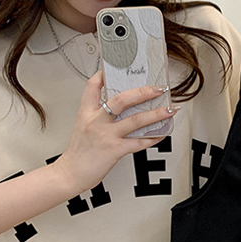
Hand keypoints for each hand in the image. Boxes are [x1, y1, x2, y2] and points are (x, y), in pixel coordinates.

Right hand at [53, 69, 178, 193]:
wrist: (70, 173)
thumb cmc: (78, 152)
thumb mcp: (83, 126)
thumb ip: (98, 116)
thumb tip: (119, 110)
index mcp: (86, 113)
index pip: (92, 86)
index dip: (103, 74)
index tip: (116, 68)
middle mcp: (96, 121)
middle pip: (122, 99)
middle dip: (143, 92)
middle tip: (157, 88)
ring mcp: (106, 135)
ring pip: (135, 120)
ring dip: (156, 114)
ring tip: (169, 109)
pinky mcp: (114, 150)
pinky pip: (138, 142)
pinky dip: (152, 137)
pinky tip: (161, 133)